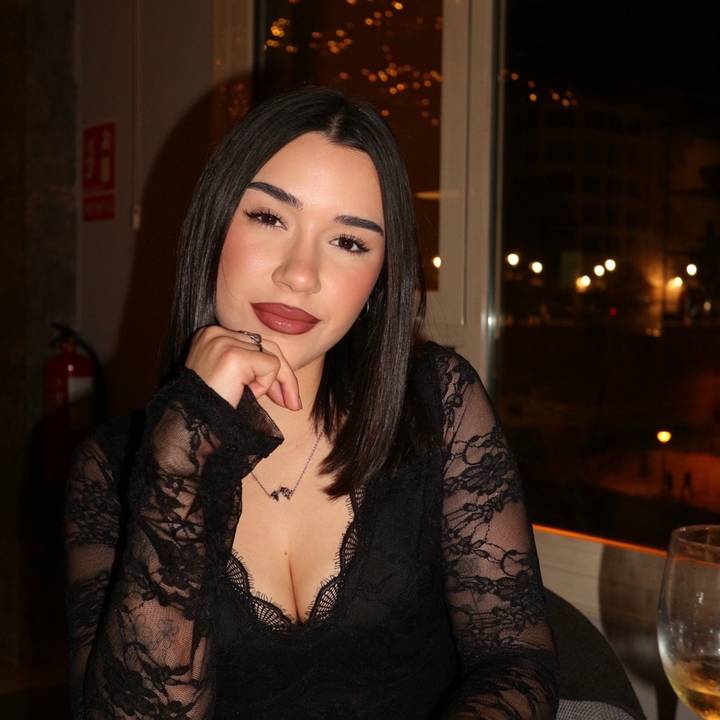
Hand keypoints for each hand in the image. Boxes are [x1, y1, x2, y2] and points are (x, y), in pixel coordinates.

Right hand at [185, 325, 301, 409]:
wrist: (192, 424)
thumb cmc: (211, 407)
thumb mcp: (232, 379)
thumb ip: (251, 367)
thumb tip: (285, 374)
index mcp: (212, 335)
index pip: (255, 343)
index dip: (270, 370)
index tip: (280, 395)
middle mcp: (215, 332)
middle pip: (267, 345)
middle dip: (284, 376)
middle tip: (294, 404)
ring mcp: (223, 341)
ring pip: (272, 356)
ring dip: (269, 383)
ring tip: (256, 398)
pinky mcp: (233, 354)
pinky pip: (270, 366)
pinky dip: (264, 385)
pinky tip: (245, 393)